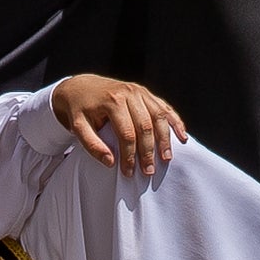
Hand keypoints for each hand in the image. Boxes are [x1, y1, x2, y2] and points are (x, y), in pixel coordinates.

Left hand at [53, 72, 187, 175]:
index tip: (129, 172)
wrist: (80, 86)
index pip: (127, 133)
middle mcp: (129, 93)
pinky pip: (164, 107)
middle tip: (149, 171)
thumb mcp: (77, 127)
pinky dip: (175, 121)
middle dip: (149, 151)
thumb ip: (92, 145)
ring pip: (159, 116)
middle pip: (145, 125)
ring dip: (165, 138)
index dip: (129, 155)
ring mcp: (139, 91)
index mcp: (112, 101)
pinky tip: (182, 136)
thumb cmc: (78, 110)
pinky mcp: (145, 92)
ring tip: (167, 158)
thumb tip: (111, 162)